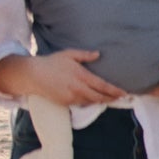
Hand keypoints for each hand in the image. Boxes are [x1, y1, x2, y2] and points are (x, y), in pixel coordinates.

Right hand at [6, 48, 122, 107]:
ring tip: (111, 99)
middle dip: (111, 98)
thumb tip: (98, 54)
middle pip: (99, 97)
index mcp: (81, 75)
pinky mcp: (65, 102)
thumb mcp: (69, 54)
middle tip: (121, 98)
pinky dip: (90, 102)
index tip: (124, 93)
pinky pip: (81, 103)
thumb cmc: (52, 62)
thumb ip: (85, 55)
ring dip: (101, 101)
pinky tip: (94, 99)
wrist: (34, 75)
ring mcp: (72, 97)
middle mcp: (78, 88)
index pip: (102, 86)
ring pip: (91, 101)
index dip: (114, 91)